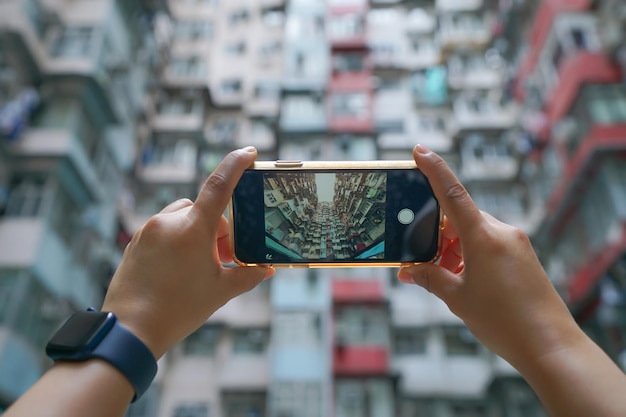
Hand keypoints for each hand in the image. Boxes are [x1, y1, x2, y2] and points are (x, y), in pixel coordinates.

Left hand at [102, 147, 272, 357]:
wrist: (130, 331)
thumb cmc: (178, 310)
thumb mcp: (220, 292)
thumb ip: (247, 276)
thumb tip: (266, 270)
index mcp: (193, 229)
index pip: (219, 185)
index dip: (236, 164)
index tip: (249, 152)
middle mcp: (168, 221)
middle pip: (203, 209)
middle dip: (217, 229)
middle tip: (223, 258)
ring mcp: (148, 230)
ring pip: (182, 218)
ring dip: (197, 234)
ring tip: (200, 267)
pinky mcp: (136, 242)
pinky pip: (164, 230)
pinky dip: (178, 241)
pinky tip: (179, 270)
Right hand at [398, 144, 581, 368]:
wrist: (550, 346)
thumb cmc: (504, 322)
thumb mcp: (458, 299)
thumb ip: (430, 278)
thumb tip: (408, 272)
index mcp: (484, 237)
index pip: (452, 194)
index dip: (434, 169)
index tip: (420, 150)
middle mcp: (502, 232)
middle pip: (459, 218)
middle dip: (436, 234)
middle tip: (420, 258)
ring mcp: (515, 243)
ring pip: (474, 232)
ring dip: (454, 248)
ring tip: (444, 277)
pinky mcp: (522, 256)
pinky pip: (489, 244)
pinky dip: (470, 254)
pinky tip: (463, 279)